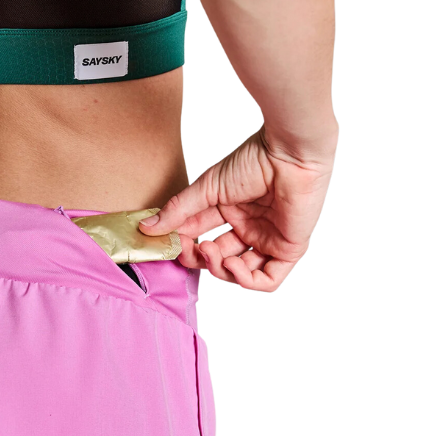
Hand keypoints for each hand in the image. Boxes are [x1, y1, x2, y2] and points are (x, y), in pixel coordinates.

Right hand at [139, 127, 334, 290]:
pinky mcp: (288, 250)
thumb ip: (178, 211)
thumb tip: (145, 228)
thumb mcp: (207, 188)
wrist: (289, 154)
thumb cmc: (253, 161)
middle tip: (191, 249)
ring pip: (240, 273)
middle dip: (201, 260)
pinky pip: (268, 280)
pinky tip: (232, 265)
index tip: (169, 243)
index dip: (183, 245)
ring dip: (220, 270)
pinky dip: (246, 281)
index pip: (200, 237)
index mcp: (230, 212)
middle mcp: (249, 228)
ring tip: (211, 252)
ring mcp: (269, 240)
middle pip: (218, 259)